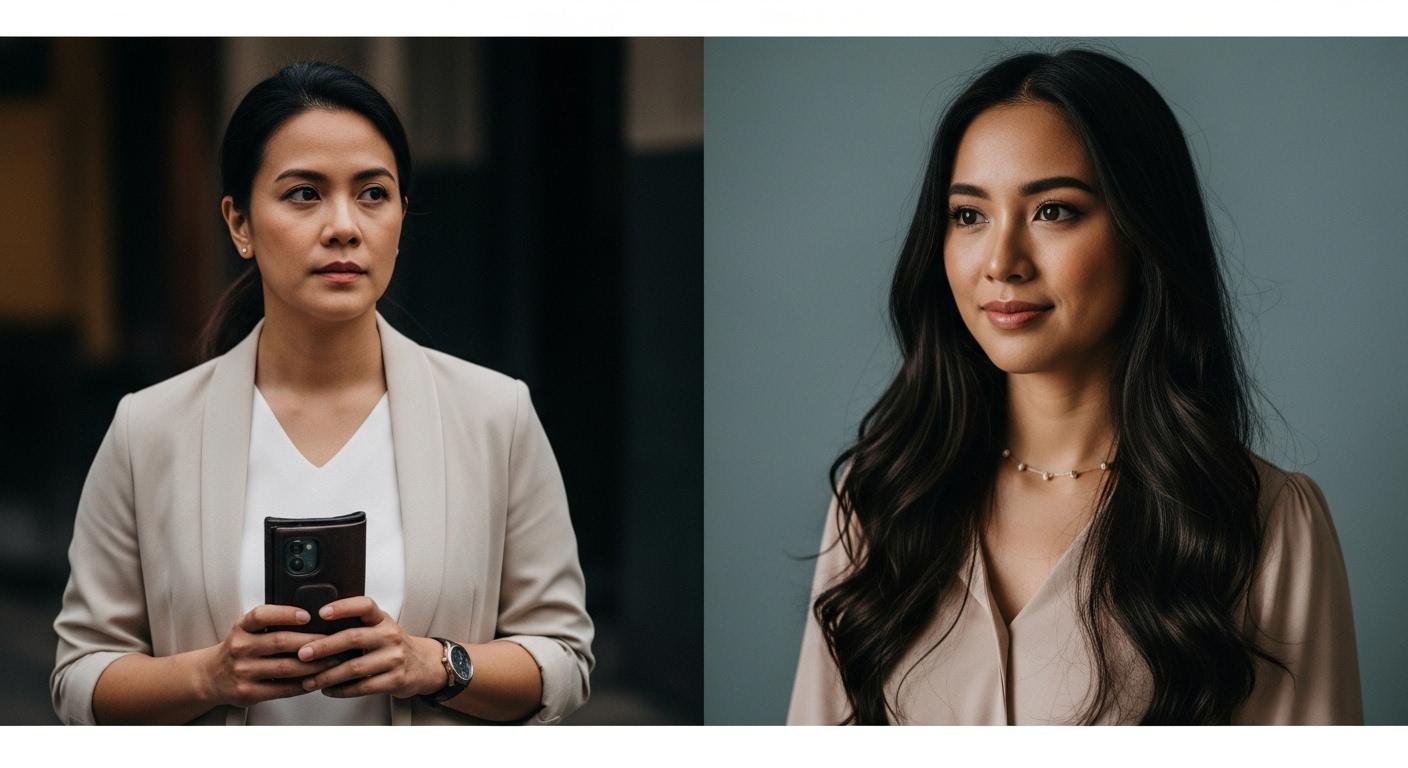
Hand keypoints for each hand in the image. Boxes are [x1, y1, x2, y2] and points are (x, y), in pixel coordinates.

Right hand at [202, 605, 335, 707]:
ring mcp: (244, 671)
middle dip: (313, 642)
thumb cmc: (239, 649)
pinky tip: (315, 679)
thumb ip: (271, 623)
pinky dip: (303, 684)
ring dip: (314, 665)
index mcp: (242, 627)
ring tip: (333, 661)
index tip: (307, 615)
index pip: (262, 615)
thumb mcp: (247, 630)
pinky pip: (282, 689)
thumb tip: (313, 619)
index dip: (286, 614)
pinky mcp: (248, 692)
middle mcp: (241, 647)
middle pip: (281, 642)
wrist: (211, 676)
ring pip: (286, 667)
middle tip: (335, 641)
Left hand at [295, 596, 445, 699]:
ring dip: (327, 675)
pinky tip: (329, 690)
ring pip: (354, 667)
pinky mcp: (395, 680)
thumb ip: (356, 625)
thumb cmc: (392, 645)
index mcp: (382, 619)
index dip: (343, 607)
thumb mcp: (380, 628)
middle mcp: (390, 635)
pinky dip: (342, 690)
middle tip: (304, 653)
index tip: (322, 613)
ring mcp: (394, 658)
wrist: (423, 665)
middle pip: (353, 638)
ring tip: (309, 680)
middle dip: (324, 646)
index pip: (364, 606)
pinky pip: (362, 687)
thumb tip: (315, 630)